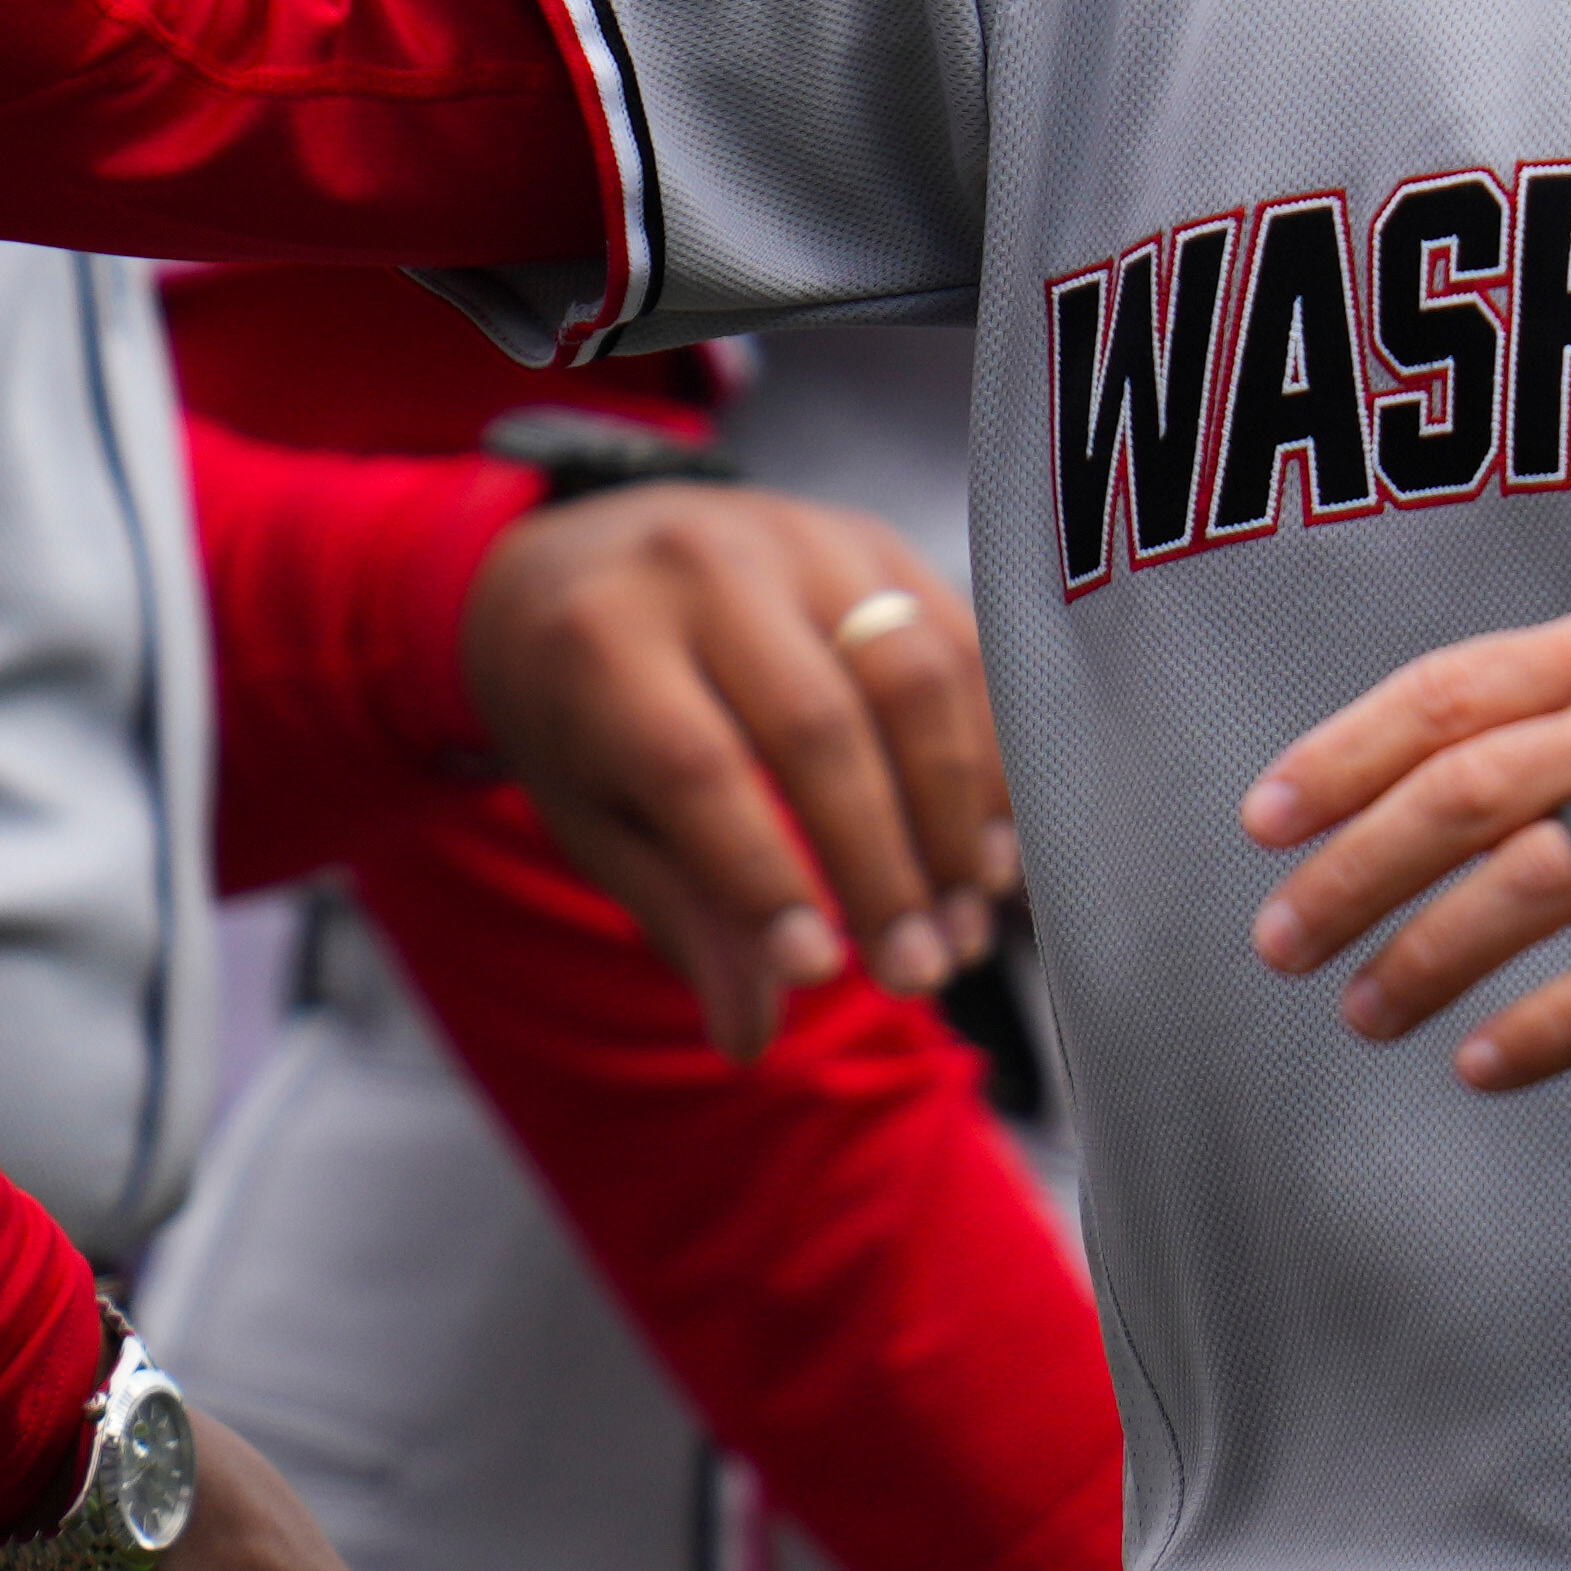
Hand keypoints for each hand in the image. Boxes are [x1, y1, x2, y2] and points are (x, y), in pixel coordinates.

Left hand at [470, 479, 1017, 1056]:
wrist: (581, 561)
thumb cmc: (581, 710)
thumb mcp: (590, 813)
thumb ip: (679, 909)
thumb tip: (752, 1033)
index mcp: (601, 640)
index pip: (697, 766)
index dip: (766, 877)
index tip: (820, 973)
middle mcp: (701, 567)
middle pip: (819, 724)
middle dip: (881, 865)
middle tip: (919, 972)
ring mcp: (799, 537)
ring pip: (911, 674)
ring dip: (954, 814)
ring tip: (964, 919)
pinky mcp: (873, 538)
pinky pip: (960, 642)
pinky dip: (988, 752)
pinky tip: (989, 845)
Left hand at [1238, 602, 1570, 1092]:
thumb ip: (1557, 711)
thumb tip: (1400, 784)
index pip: (1449, 693)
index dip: (1342, 757)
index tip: (1263, 824)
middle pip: (1470, 790)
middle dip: (1354, 870)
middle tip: (1280, 942)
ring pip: (1540, 881)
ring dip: (1430, 954)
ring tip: (1365, 1011)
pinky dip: (1547, 1024)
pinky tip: (1485, 1061)